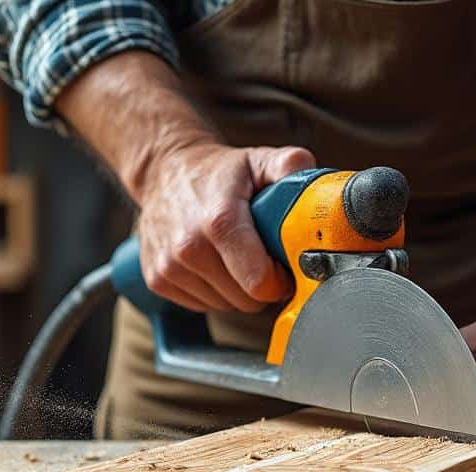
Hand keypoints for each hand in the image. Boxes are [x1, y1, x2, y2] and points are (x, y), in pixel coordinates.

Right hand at [136, 142, 316, 312]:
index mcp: (219, 221)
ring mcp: (169, 267)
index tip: (280, 264)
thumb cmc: (218, 172)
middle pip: (246, 300)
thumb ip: (291, 167)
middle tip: (259, 257)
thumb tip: (318, 187)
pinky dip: (212, 291)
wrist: (163, 171)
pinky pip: (201, 305)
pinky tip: (211, 263)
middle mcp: (189, 248)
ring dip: (235, 289)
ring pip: (224, 306)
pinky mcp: (156, 281)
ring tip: (233, 256)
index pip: (260, 283)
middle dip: (260, 285)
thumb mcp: (258, 160)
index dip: (279, 280)